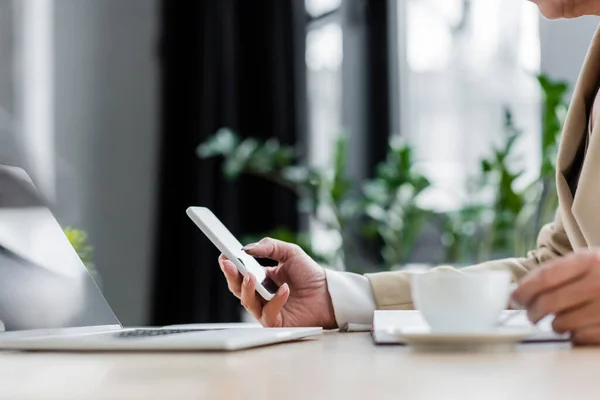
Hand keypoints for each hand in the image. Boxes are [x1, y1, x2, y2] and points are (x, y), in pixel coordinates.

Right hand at [217, 237, 336, 328]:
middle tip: (229, 264)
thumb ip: (269, 247)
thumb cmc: (310, 274)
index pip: (240, 272)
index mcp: (261, 277)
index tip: (223, 255)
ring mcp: (266, 309)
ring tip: (251, 275)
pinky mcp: (276, 322)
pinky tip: (285, 289)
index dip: (230, 265)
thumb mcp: (290, 253)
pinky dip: (275, 300)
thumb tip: (247, 248)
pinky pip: (268, 313)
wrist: (329, 293)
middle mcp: (261, 294)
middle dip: (231, 276)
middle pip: (237, 288)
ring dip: (247, 288)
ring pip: (247, 302)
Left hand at [511, 251, 599, 344]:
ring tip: (559, 320)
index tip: (514, 298)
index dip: (524, 290)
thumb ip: (556, 273)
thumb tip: (519, 291)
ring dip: (554, 324)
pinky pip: (580, 338)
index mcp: (589, 260)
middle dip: (533, 312)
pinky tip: (579, 327)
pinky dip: (574, 335)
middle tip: (530, 315)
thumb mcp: (586, 262)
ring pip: (562, 323)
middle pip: (549, 302)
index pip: (544, 277)